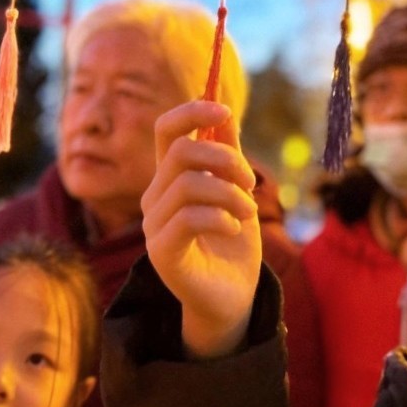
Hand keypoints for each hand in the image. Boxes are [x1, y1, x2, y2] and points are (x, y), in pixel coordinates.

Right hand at [143, 101, 260, 358]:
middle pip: (180, 152)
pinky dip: (221, 218)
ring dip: (230, 194)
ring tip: (249, 213)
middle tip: (252, 183)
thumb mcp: (237, 191)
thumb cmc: (233, 243)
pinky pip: (189, 218)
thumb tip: (226, 115)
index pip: (165, 130)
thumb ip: (229, 155)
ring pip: (188, 184)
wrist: (233, 297)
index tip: (224, 110)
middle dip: (225, 159)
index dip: (191, 112)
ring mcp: (153, 226)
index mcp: (171, 178)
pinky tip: (234, 230)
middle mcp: (155, 197)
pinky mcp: (162, 253)